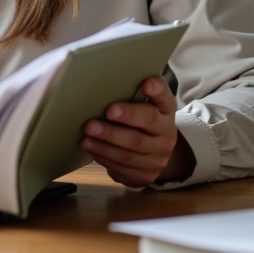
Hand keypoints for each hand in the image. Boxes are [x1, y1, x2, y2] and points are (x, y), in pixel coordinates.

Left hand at [79, 76, 194, 187]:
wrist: (154, 152)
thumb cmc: (140, 120)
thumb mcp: (143, 104)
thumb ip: (131, 91)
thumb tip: (100, 76)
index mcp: (165, 111)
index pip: (165, 98)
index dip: (157, 90)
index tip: (146, 82)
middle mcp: (166, 134)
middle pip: (146, 124)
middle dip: (122, 120)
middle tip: (102, 115)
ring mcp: (157, 158)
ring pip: (130, 151)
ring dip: (105, 142)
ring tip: (87, 134)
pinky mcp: (145, 175)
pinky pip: (123, 167)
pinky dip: (104, 156)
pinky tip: (90, 147)